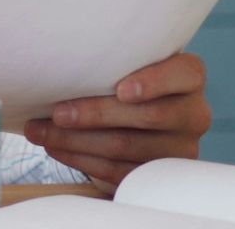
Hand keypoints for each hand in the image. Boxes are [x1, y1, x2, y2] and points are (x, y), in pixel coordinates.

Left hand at [21, 52, 210, 193]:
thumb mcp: (127, 63)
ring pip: (127, 146)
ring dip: (77, 140)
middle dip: (95, 114)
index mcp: (189, 76)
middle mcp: (193, 113)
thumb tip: (55, 60)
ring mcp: (180, 148)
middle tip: (57, 113)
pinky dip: (81, 159)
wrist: (135, 121)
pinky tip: (57, 148)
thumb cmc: (123, 79)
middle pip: (148, 116)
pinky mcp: (158, 175)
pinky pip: (118, 170)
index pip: (183, 74)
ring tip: (41, 132)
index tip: (121, 90)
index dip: (153, 82)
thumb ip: (110, 59)